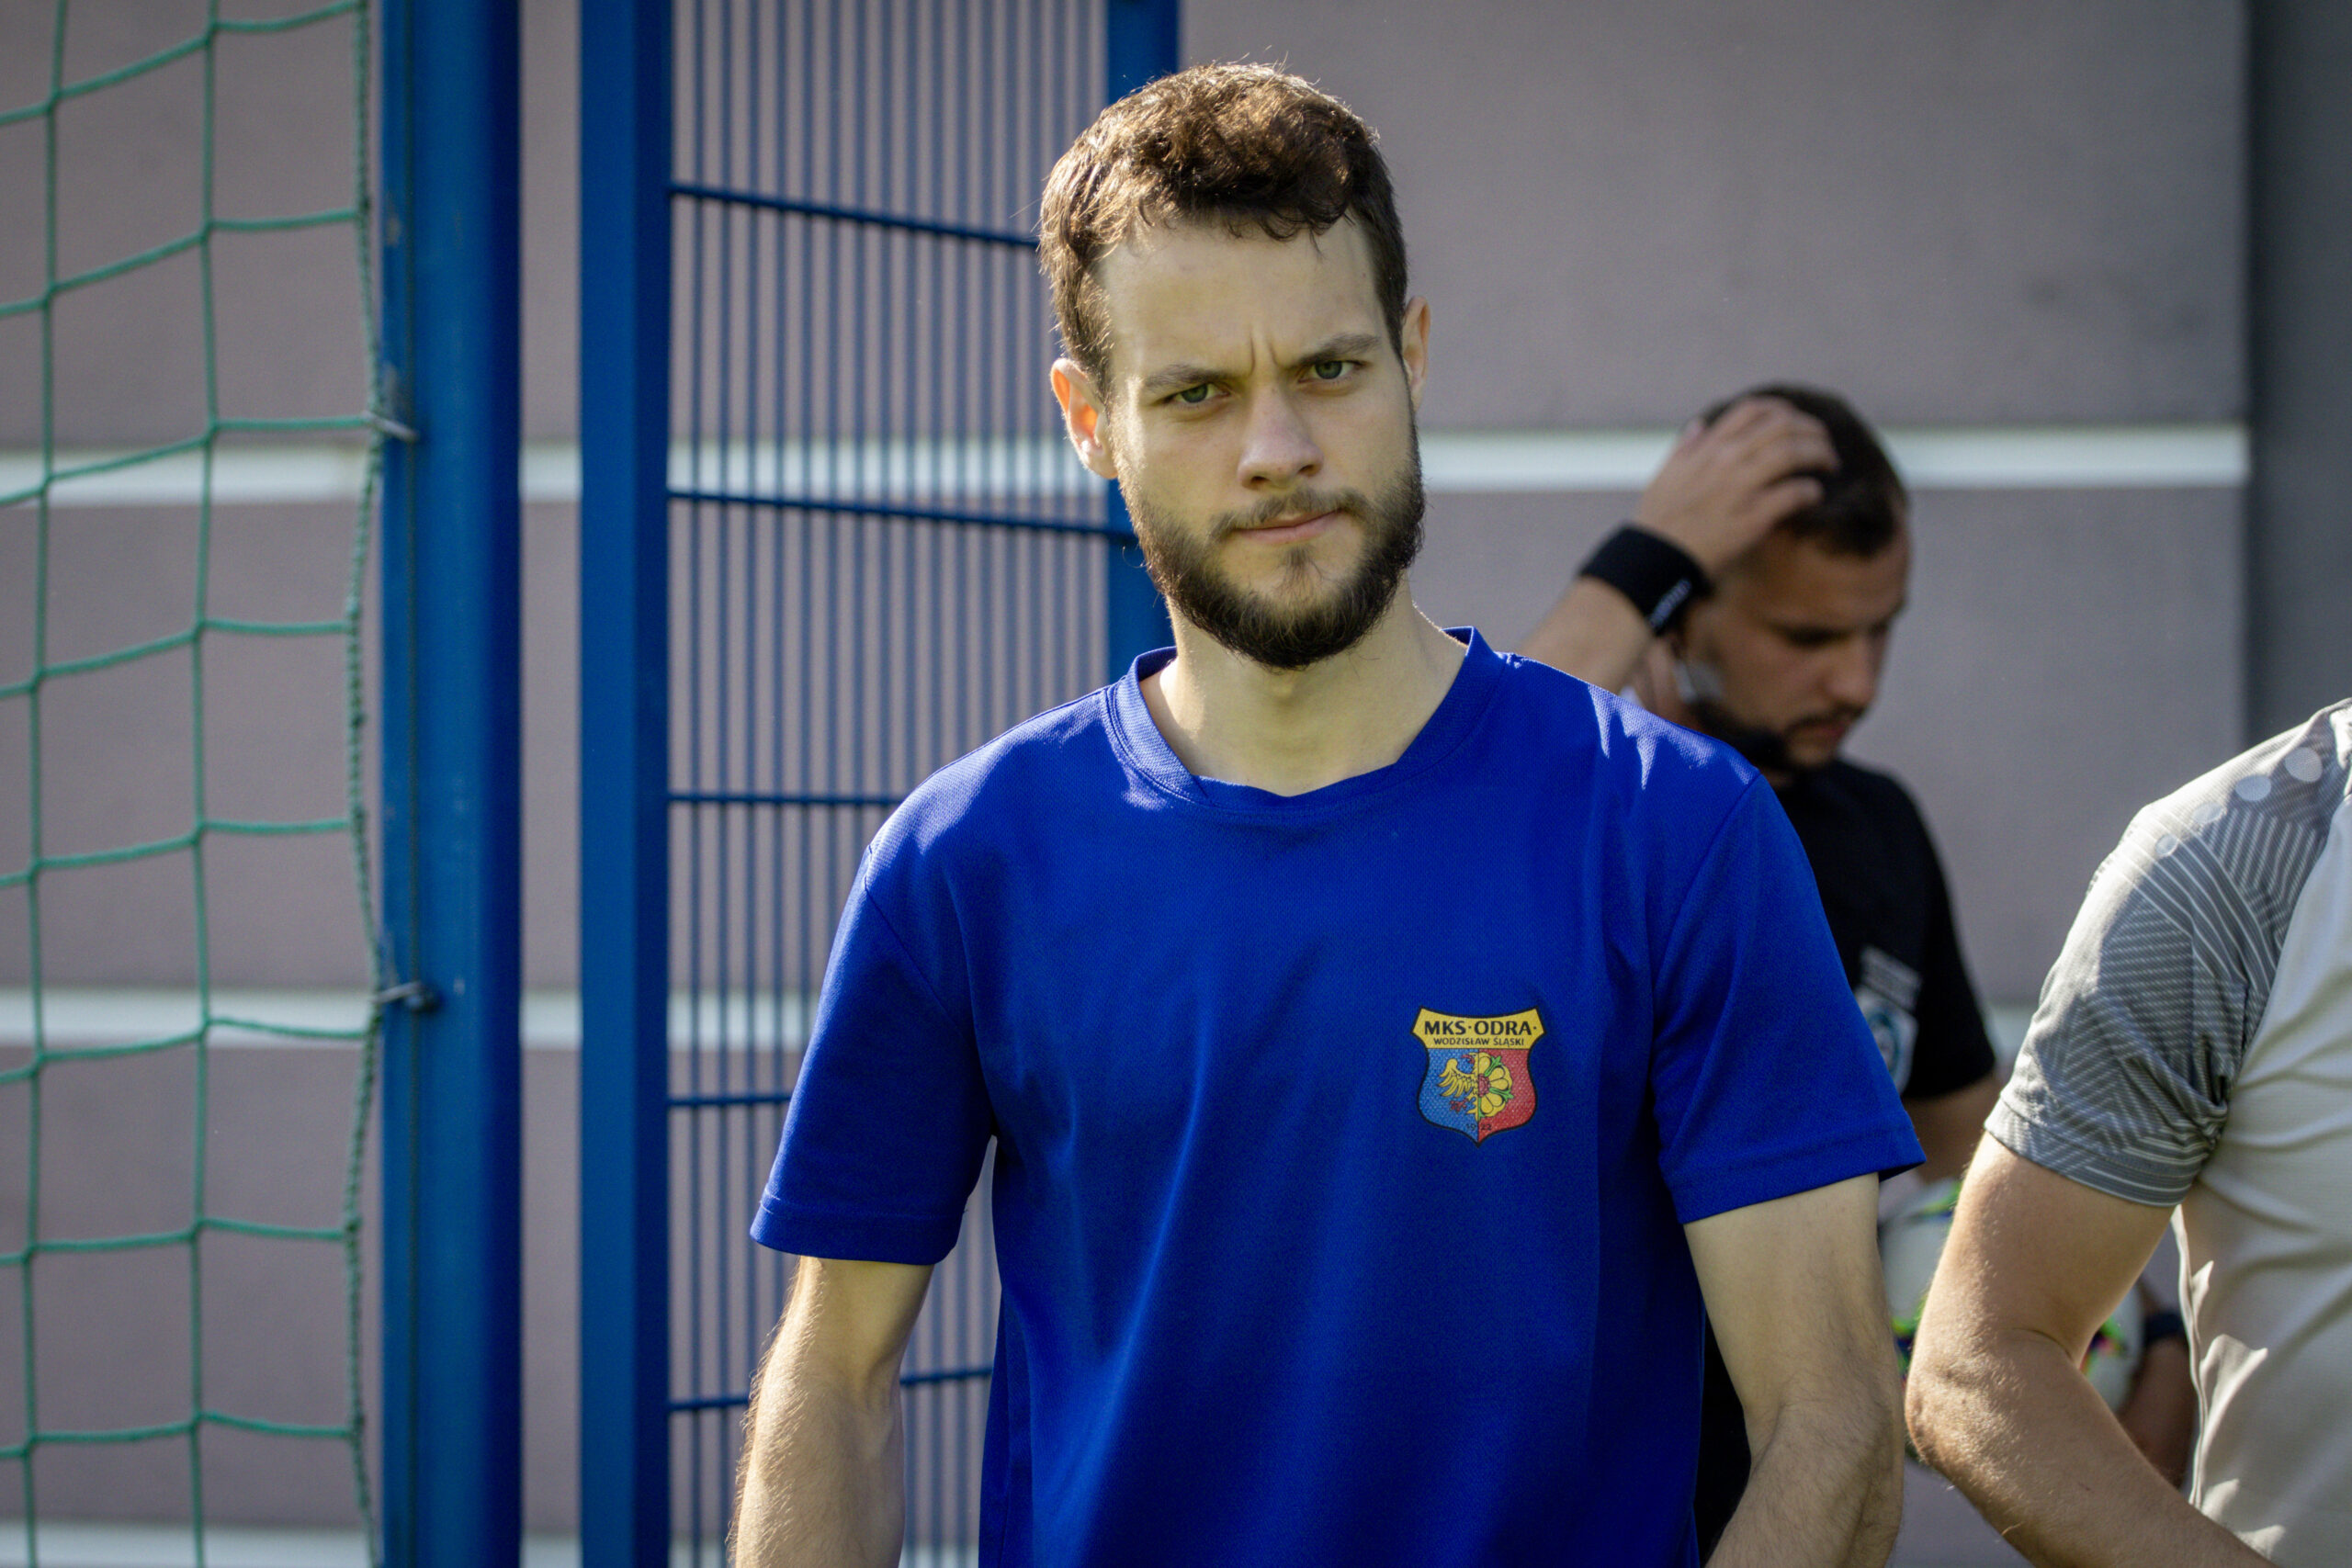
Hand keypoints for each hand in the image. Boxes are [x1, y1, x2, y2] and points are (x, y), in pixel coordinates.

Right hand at [1635, 397, 1835, 574]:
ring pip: (1794, 453)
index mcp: (1708, 447)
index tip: (1796, 422)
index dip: (1783, 410)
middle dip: (1812, 430)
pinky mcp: (1753, 518)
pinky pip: (1795, 493)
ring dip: (1820, 454)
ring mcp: (1740, 487)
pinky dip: (1811, 491)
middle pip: (1783, 426)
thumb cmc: (1660, 518)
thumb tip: (1700, 425)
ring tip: (1830, 465)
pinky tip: (1814, 495)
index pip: (1754, 410)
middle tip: (1825, 444)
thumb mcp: (1666, 473)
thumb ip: (1685, 446)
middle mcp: (1726, 460)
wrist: (1657, 557)